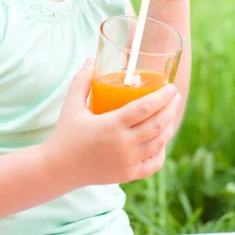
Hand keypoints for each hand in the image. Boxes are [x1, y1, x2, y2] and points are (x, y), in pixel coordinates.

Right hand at [42, 60, 181, 188]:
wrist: (59, 169)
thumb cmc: (66, 133)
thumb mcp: (71, 104)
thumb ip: (81, 80)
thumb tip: (90, 59)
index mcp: (111, 125)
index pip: (145, 108)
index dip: (162, 97)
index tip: (171, 87)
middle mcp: (123, 145)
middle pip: (157, 125)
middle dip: (171, 108)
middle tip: (175, 96)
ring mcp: (127, 162)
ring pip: (159, 143)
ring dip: (169, 126)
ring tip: (171, 113)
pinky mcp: (128, 175)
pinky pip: (154, 164)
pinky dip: (161, 150)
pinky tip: (161, 139)